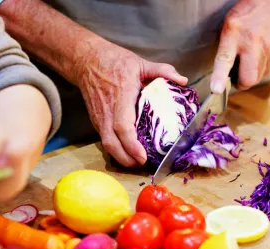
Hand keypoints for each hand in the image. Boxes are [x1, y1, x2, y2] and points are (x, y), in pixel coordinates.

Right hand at [75, 39, 187, 167]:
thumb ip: (162, 71)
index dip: (131, 145)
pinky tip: (126, 153)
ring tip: (136, 163)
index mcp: (120, 97)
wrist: (86, 61)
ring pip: (106, 145)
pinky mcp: (96, 121)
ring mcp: (99, 118)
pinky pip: (105, 140)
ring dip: (120, 158)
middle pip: (112, 143)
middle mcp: (107, 112)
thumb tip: (182, 80)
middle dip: (126, 159)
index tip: (143, 156)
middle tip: (143, 165)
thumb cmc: (113, 61)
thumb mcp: (140, 62)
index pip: (123, 126)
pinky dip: (115, 150)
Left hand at [210, 0, 269, 92]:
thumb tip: (221, 73)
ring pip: (258, 77)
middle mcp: (252, 43)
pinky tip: (257, 58)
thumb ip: (224, 48)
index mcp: (234, 34)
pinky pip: (267, 71)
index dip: (220, 77)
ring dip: (250, 76)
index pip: (225, 59)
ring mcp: (268, 49)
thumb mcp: (228, 26)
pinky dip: (260, 70)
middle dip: (240, 83)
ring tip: (247, 63)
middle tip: (235, 78)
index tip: (216, 89)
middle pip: (247, 78)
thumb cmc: (249, 13)